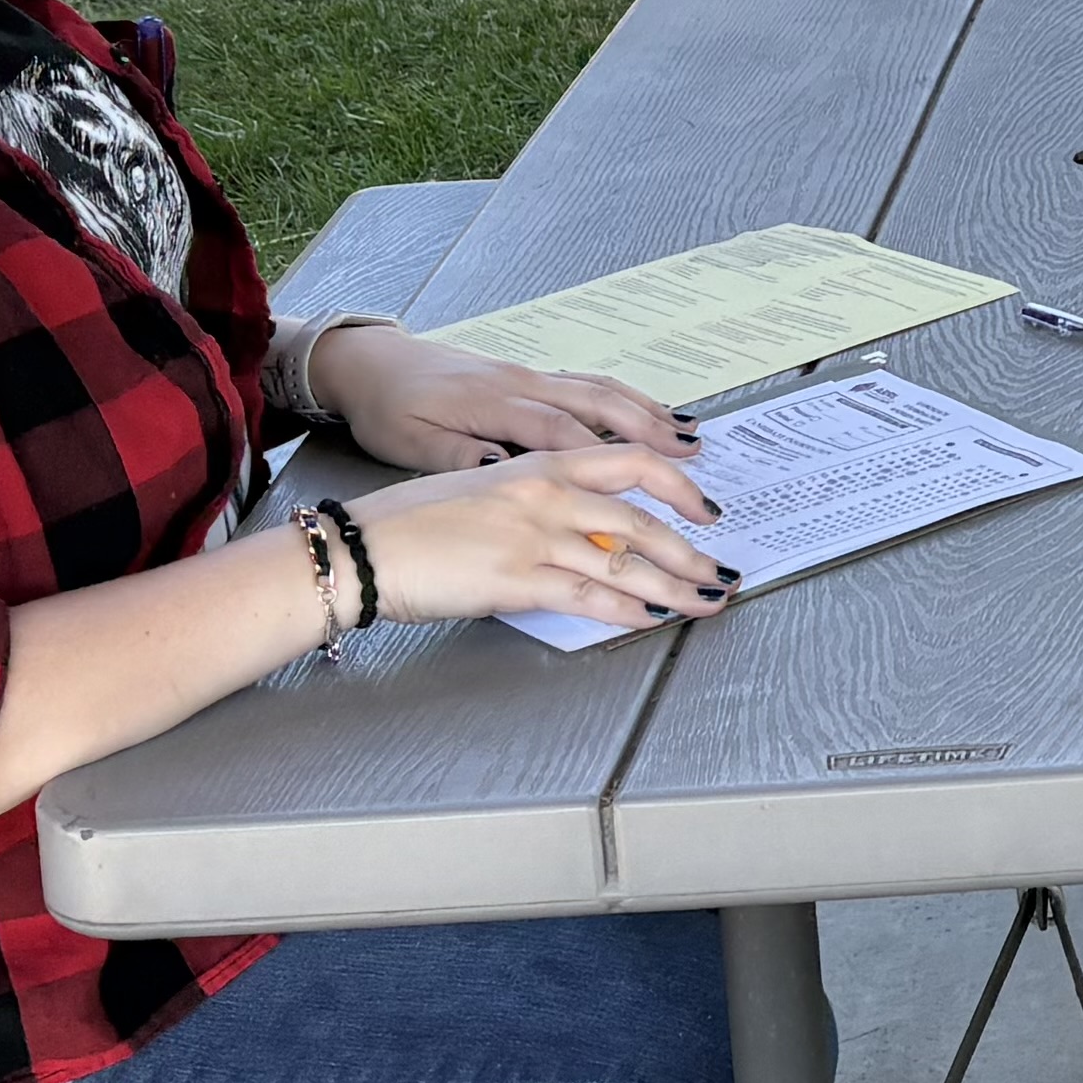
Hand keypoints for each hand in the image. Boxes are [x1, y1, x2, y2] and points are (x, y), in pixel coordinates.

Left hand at [306, 323, 699, 472]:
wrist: (366, 363)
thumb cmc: (386, 408)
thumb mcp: (411, 444)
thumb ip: (462, 457)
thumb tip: (508, 469)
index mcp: (495, 406)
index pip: (565, 437)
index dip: (609, 465)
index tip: (645, 494)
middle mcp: (522, 385)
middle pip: (600, 408)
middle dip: (651, 437)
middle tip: (695, 464)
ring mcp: (527, 377)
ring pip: (600, 391)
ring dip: (648, 414)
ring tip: (690, 438)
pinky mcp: (525, 377)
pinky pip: (587, 385)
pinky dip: (624, 399)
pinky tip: (644, 413)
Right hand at [346, 443, 734, 633]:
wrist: (361, 547)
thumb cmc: (407, 524)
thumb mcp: (481, 493)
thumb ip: (535, 505)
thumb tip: (579, 534)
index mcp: (537, 464)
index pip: (629, 463)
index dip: (677, 486)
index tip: (705, 507)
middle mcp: (543, 492)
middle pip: (640, 520)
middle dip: (690, 552)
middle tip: (720, 571)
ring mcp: (532, 535)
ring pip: (625, 560)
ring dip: (674, 586)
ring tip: (704, 602)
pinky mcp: (517, 578)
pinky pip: (589, 595)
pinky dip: (628, 610)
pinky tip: (652, 618)